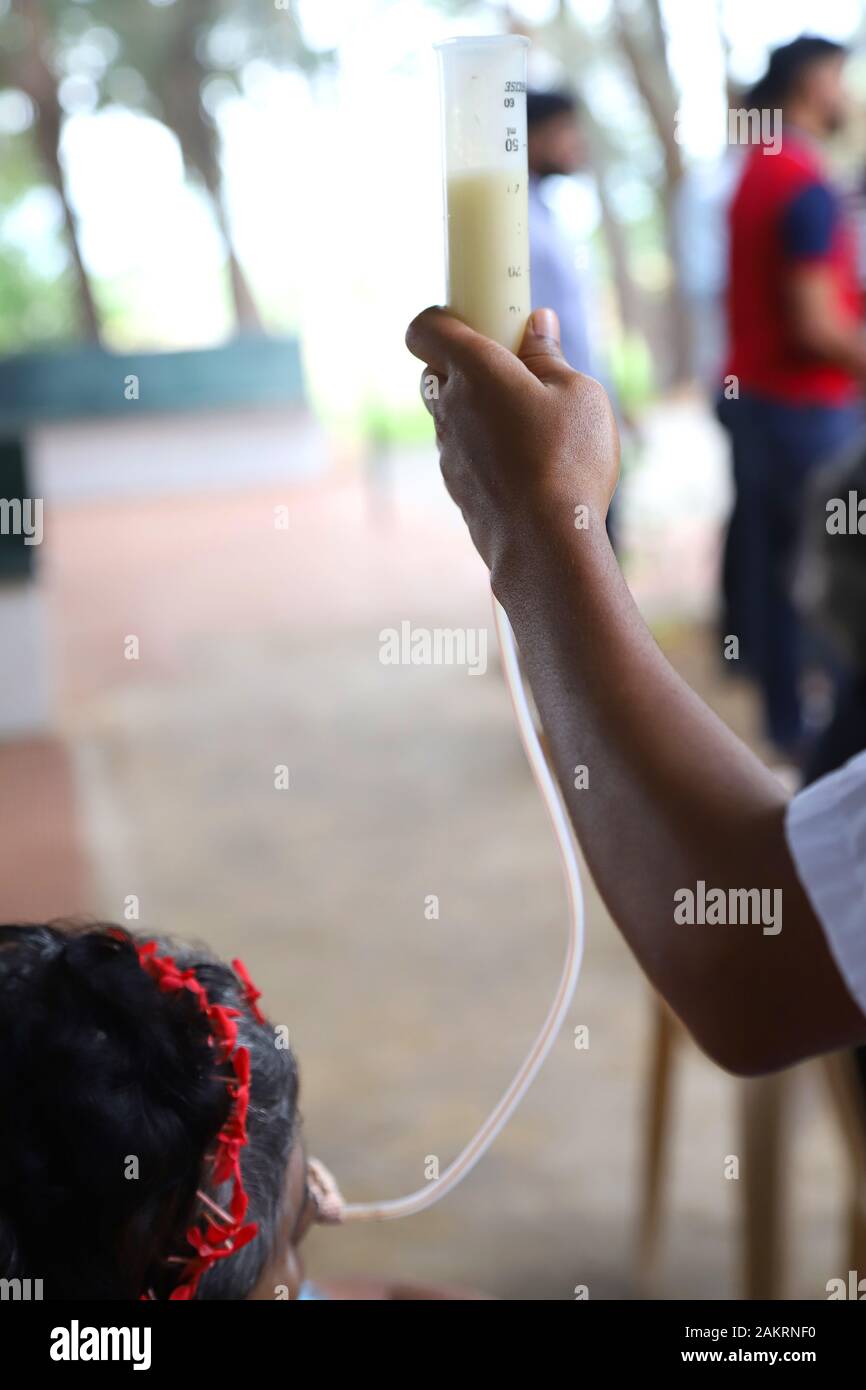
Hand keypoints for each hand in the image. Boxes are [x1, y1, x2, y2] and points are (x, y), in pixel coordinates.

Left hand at [405, 306, 619, 586]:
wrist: (545, 544)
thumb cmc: (566, 461)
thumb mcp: (578, 393)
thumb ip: (550, 356)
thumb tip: (538, 324)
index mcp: (473, 369)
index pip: (424, 327)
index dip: (441, 317)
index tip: (476, 318)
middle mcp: (449, 408)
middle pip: (435, 371)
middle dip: (465, 364)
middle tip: (511, 370)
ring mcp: (448, 452)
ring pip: (449, 416)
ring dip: (476, 410)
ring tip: (528, 424)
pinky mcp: (456, 487)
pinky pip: (463, 453)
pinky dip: (483, 448)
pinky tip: (525, 464)